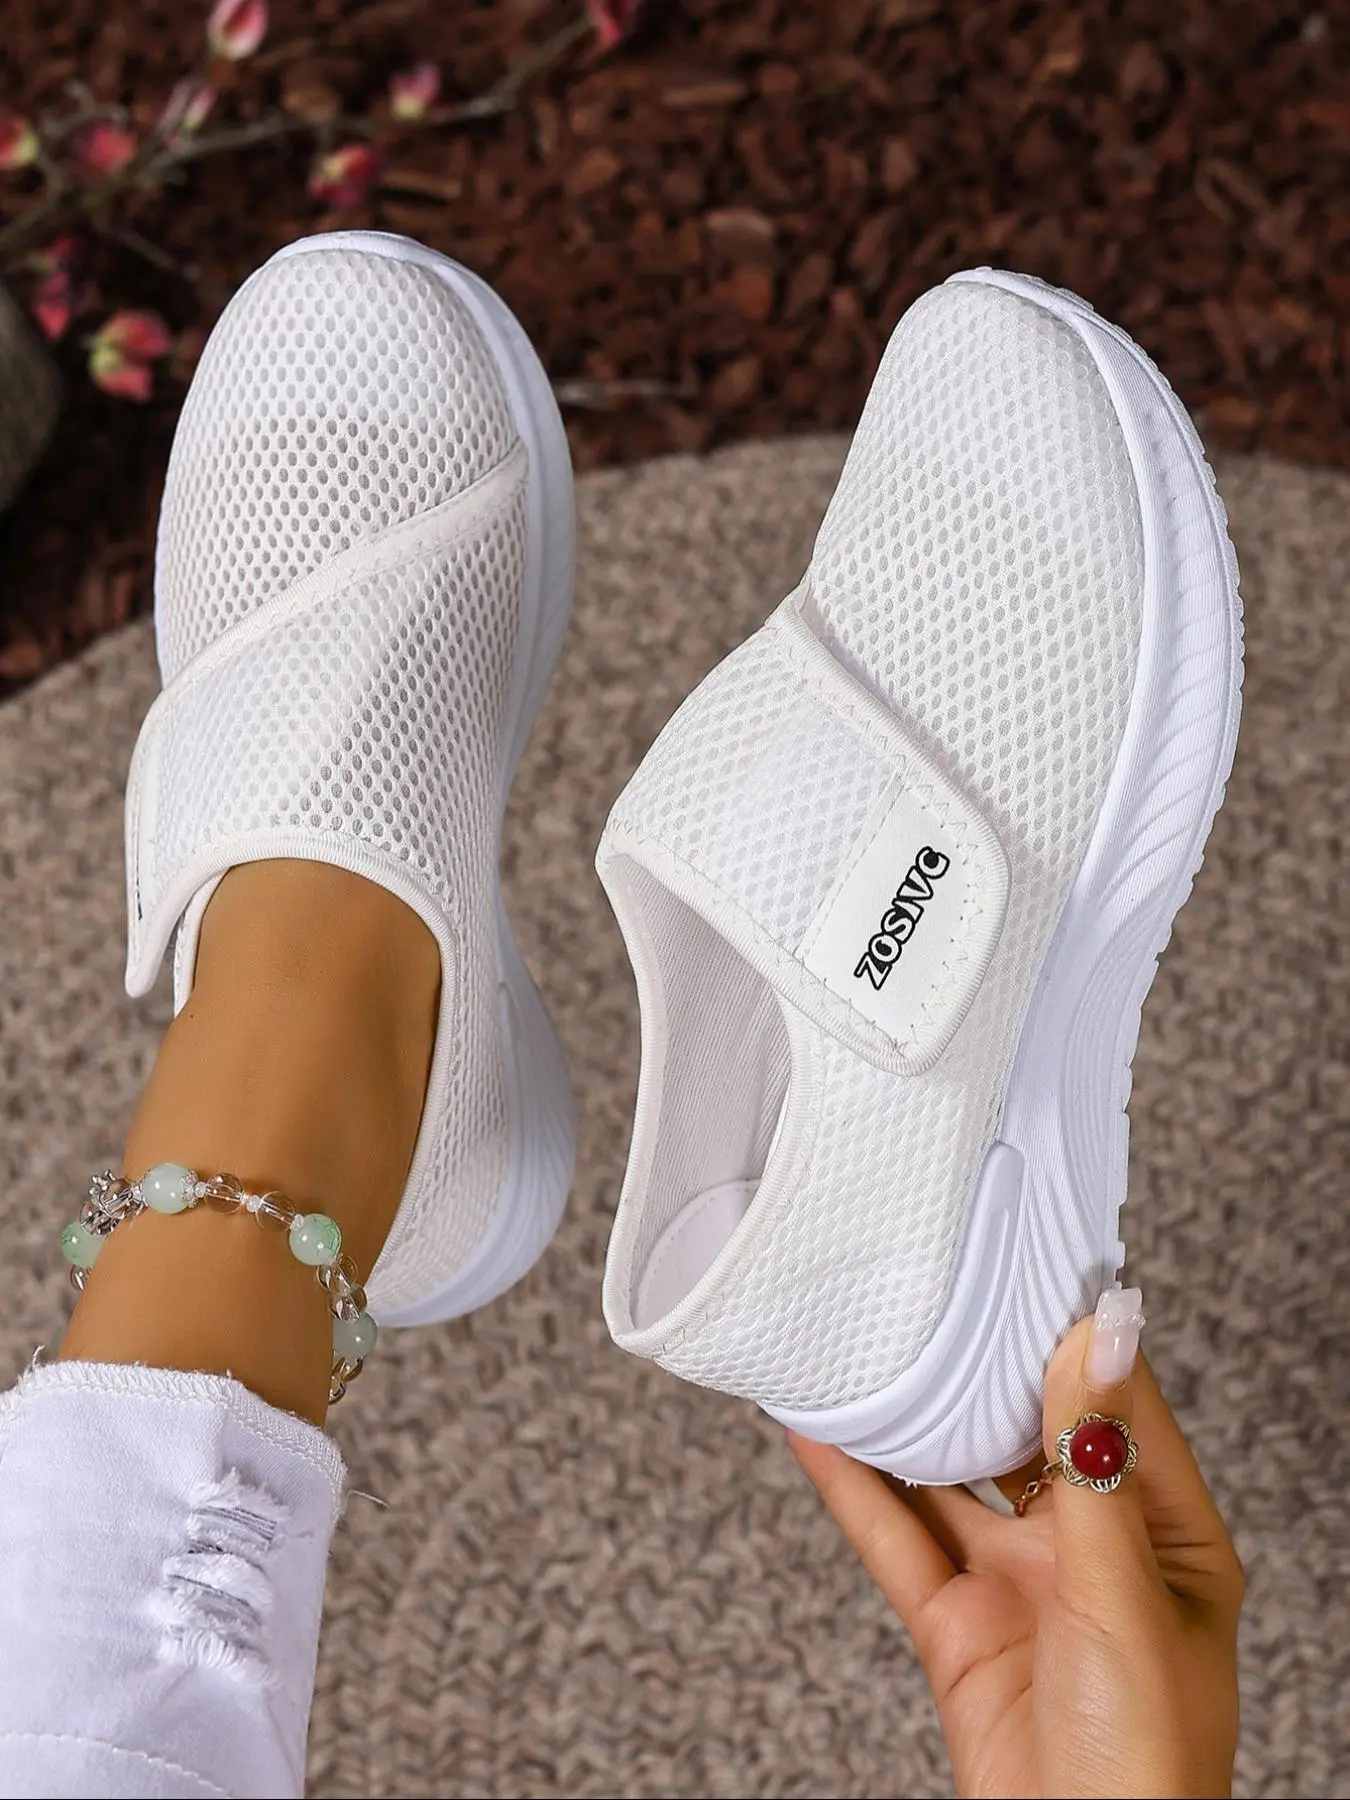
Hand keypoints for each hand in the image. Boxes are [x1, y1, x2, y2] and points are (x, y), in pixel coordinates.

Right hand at [790, 1290, 1243, 1798]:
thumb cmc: (1149, 1761)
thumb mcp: (1125, 1594)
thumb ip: (1094, 1465)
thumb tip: (1098, 1337)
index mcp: (1165, 1534)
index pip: (1117, 1403)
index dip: (1072, 1332)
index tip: (1029, 1259)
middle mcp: (1089, 1548)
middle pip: (1026, 1431)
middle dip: (980, 1364)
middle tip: (933, 1284)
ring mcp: (1018, 1584)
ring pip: (951, 1477)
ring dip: (906, 1418)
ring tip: (860, 1345)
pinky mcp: (955, 1625)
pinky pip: (898, 1539)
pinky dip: (854, 1487)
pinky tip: (816, 1434)